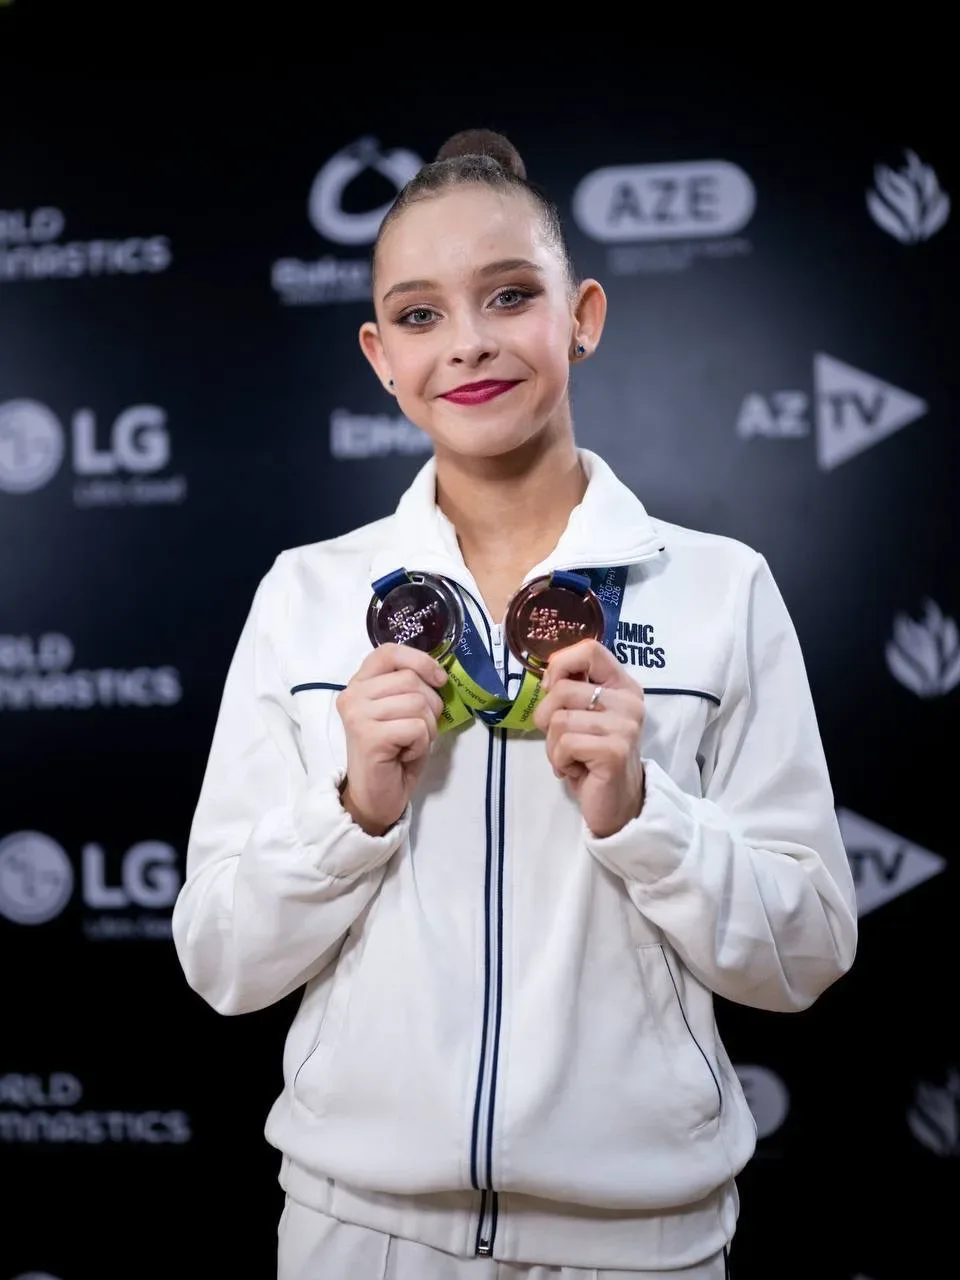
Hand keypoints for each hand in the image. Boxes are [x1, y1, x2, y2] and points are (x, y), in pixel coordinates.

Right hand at [336, 644, 447, 835]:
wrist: (376, 798)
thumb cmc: (394, 755)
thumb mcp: (403, 713)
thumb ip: (412, 689)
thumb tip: (440, 674)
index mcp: (360, 684)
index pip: (389, 651)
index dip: (421, 661)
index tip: (439, 680)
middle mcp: (352, 695)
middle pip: (411, 679)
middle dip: (430, 706)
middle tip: (418, 731)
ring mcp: (357, 715)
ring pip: (417, 703)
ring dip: (427, 728)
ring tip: (410, 744)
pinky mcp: (368, 736)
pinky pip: (417, 727)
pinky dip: (421, 744)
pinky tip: (404, 755)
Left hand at [532, 640, 645, 838]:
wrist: (618, 804)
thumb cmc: (593, 758)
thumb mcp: (584, 716)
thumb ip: (573, 691)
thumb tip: (547, 677)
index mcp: (623, 686)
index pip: (590, 650)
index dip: (560, 665)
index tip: (552, 689)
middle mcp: (629, 701)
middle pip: (562, 689)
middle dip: (547, 719)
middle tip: (562, 741)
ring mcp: (625, 726)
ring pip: (558, 720)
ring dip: (553, 746)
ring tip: (571, 758)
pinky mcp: (615, 751)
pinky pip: (564, 744)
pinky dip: (560, 761)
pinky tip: (576, 770)